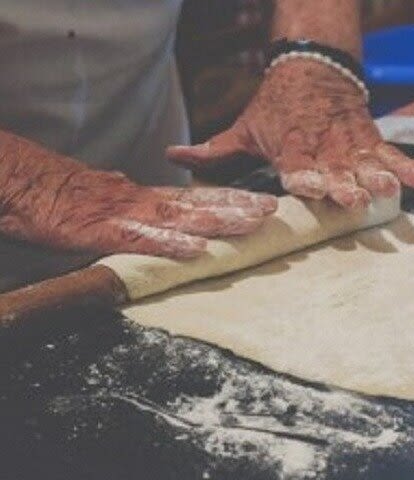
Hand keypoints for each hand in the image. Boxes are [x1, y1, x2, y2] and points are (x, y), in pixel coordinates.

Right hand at [0, 133, 276, 257]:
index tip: (262, 201)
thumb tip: (160, 207)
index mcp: (148, 197)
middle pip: (199, 203)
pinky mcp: (107, 233)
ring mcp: (129, 216)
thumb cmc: (67, 197)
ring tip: (251, 223)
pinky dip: (171, 245)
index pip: (197, 196)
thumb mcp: (110, 198)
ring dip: (218, 221)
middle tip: (273, 207)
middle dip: (238, 205)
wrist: (27, 186)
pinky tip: (197, 251)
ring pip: (181, 218)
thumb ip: (138, 205)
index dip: (231, 197)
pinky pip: (144, 240)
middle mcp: (146, 202)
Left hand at [167, 59, 413, 208]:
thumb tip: (172, 155)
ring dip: (377, 176)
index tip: (306, 186)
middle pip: (333, 166)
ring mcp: (348, 141)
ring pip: (364, 160)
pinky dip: (405, 166)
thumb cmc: (275, 107)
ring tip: (389, 191)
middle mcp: (321, 144)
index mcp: (289, 143)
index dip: (301, 174)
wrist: (313, 67)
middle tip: (353, 200)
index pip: (295, 162)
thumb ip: (213, 149)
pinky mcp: (368, 137)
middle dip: (344, 183)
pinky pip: (389, 152)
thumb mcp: (244, 126)